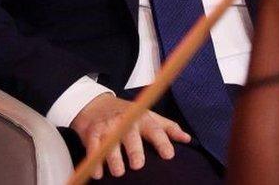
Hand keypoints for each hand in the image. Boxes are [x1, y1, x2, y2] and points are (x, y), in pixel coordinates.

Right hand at [70, 93, 190, 178]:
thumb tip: (187, 138)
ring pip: (110, 144)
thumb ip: (168, 128)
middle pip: (131, 136)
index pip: (155, 130)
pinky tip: (99, 173)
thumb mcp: (149, 116)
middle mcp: (126, 122)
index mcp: (143, 118)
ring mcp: (108, 127)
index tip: (169, 155)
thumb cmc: (127, 113)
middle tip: (138, 165)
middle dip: (135, 150)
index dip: (163, 142)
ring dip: (114, 159)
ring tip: (119, 172)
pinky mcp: (91, 133)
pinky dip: (95, 161)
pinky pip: (92, 148)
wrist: (96, 104)